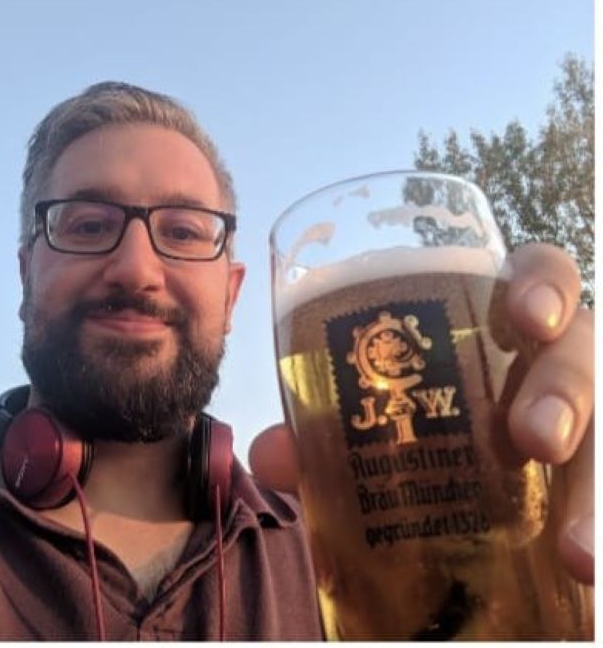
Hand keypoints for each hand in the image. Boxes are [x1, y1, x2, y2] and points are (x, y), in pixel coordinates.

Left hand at [249, 243, 592, 584]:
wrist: (465, 518)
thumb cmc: (419, 438)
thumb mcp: (373, 427)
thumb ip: (324, 431)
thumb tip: (275, 456)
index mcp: (497, 331)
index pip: (540, 277)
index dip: (544, 283)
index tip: (526, 316)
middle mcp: (551, 369)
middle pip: (581, 351)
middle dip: (566, 388)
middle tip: (534, 439)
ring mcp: (586, 423)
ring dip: (597, 488)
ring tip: (577, 551)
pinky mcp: (594, 480)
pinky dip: (600, 531)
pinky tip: (582, 569)